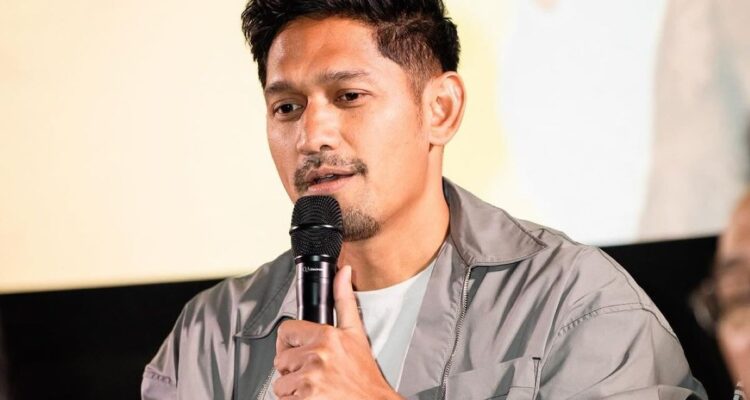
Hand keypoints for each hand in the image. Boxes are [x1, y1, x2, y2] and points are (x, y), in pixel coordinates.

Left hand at [273, 265, 402, 399]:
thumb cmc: (364, 375)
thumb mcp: (356, 333)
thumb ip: (344, 300)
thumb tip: (343, 271)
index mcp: (326, 336)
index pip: (285, 331)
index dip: (290, 343)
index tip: (299, 351)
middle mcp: (317, 356)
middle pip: (280, 359)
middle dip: (292, 369)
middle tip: (314, 374)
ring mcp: (310, 380)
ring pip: (280, 382)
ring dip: (292, 388)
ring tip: (315, 388)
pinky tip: (313, 398)